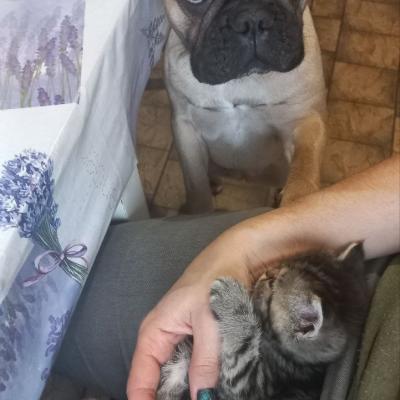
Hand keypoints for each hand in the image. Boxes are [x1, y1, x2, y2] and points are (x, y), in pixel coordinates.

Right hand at [126, 226, 261, 399]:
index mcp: (154, 333)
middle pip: (156, 384)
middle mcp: (161, 339)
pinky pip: (190, 367)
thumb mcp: (210, 324)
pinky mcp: (194, 338)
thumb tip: (201, 399)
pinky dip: (199, 381)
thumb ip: (204, 363)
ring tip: (207, 396)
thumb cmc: (216, 281)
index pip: (139, 383)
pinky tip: (212, 389)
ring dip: (187, 393)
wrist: (235, 257)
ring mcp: (178, 339)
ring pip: (175, 377)